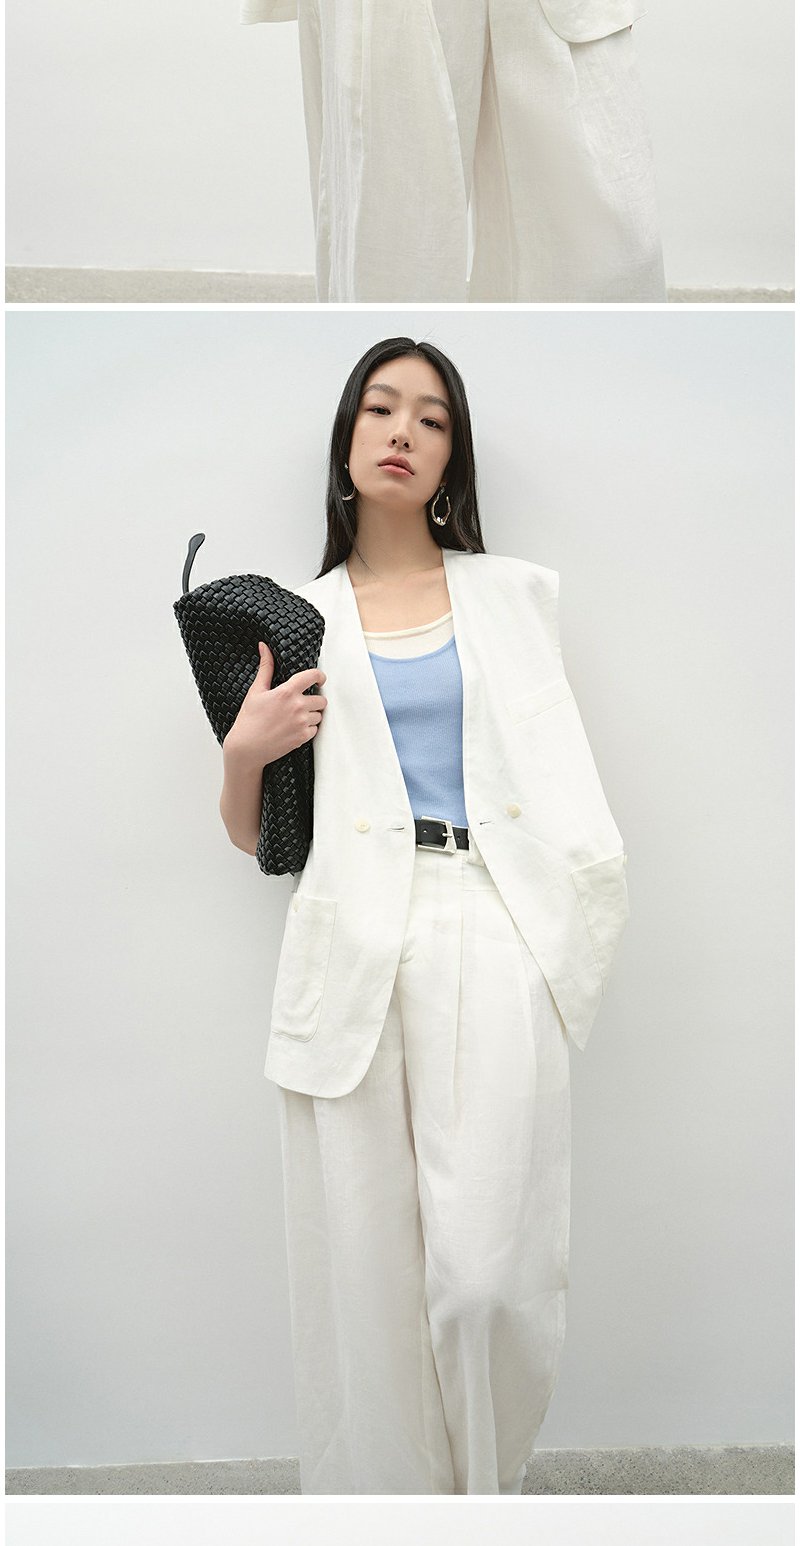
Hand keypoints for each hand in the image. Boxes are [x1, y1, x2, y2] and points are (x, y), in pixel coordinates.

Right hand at [223, 642, 327, 768]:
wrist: (247, 748)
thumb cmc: (249, 720)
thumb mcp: (256, 691)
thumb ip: (265, 668)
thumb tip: (264, 648)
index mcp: (287, 692)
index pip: (313, 676)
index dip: (319, 676)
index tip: (319, 679)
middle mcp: (298, 707)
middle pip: (321, 698)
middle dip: (313, 699)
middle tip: (300, 702)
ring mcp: (302, 723)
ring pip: (319, 715)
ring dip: (312, 714)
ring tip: (295, 717)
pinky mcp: (303, 737)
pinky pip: (315, 729)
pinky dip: (308, 728)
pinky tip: (294, 728)